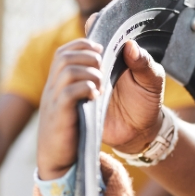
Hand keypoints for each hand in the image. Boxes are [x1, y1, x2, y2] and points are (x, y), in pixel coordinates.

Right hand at [37, 34, 165, 179]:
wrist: (111, 152)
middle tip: (103, 66)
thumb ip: (136, 64)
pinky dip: (84, 88)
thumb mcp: (133, 87)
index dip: (80, 44)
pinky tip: (97, 95)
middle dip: (85, 55)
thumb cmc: (122, 118)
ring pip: (65, 70)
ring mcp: (58, 101)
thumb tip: (131, 44)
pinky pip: (67, 93)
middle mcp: (60, 87)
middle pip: (63, 55)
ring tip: (102, 83)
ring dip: (88, 71)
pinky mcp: (63, 117)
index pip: (66, 52)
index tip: (100, 46)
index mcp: (70, 80)